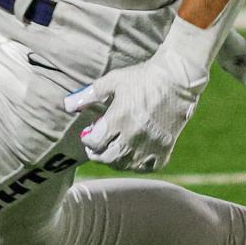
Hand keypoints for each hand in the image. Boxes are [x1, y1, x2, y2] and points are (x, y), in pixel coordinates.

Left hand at [62, 17, 215, 170]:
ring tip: (113, 150)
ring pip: (126, 165)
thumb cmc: (142, 77)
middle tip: (96, 147)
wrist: (177, 78)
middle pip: (108, 157)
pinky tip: (134, 156)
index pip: (95, 143)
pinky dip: (138, 165)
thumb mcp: (113, 80)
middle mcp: (133, 135)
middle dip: (97, 154)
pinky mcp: (165, 147)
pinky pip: (148, 167)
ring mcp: (151, 144)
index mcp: (118, 119)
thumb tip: (68, 105)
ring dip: (115, 160)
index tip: (88, 134)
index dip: (88, 140)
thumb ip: (89, 94)